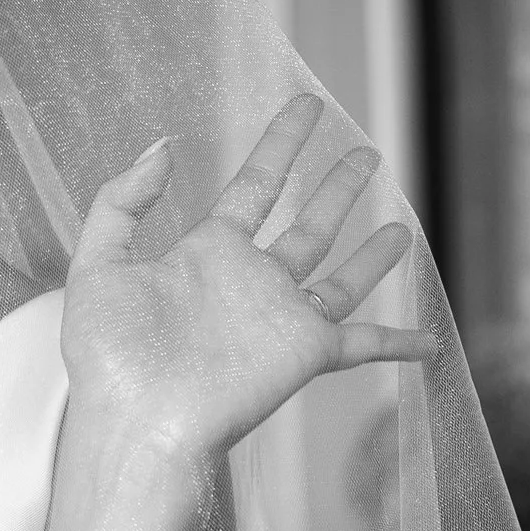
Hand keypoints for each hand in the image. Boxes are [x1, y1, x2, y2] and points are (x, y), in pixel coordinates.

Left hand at [60, 94, 436, 482]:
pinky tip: (432, 344)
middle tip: (366, 153)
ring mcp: (281, 318)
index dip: (282, 145)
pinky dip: (400, 343)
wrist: (135, 424)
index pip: (256, 185)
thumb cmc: (108, 358)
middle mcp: (251, 281)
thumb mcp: (97, 266)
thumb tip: (164, 145)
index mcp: (206, 255)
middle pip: (306, 225)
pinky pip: (365, 343)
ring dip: (371, 254)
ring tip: (400, 225)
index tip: (306, 106)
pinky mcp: (305, 353)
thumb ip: (122, 202)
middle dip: (335, 189)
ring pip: (340, 276)